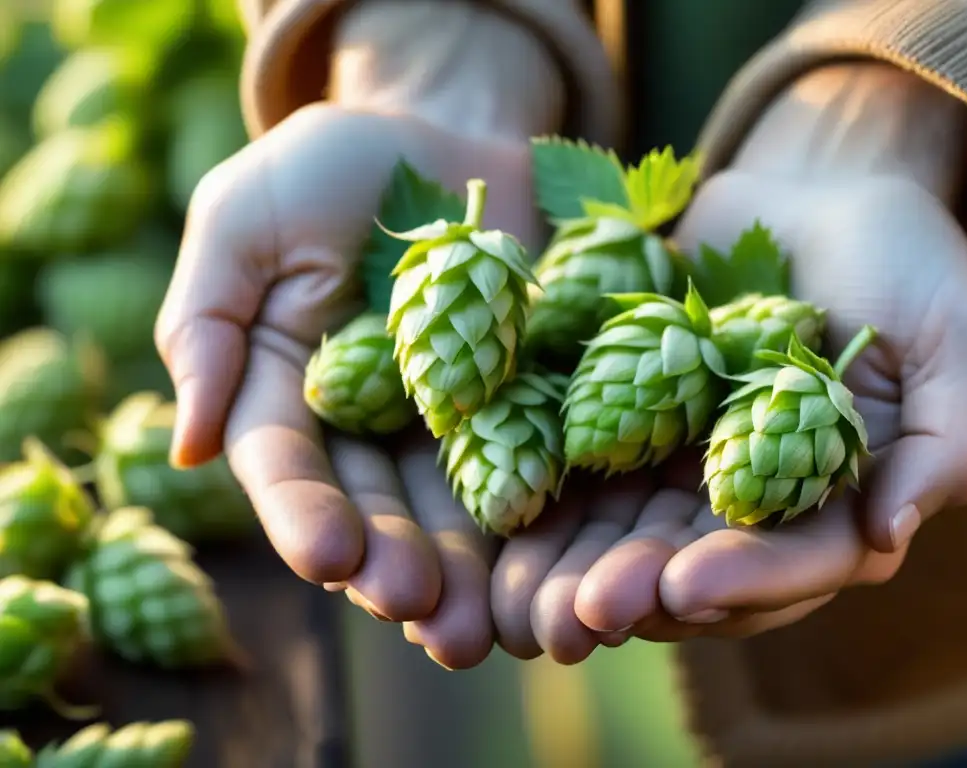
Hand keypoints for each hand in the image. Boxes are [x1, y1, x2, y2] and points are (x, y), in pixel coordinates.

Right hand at [155, 104, 541, 664]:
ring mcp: (449, 421)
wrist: (446, 130)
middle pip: (376, 508)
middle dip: (393, 563)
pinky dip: (536, 519)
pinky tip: (549, 567)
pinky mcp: (524, 403)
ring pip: (452, 511)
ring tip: (480, 624)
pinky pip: (532, 465)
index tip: (328, 558)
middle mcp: (367, 426)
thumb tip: (190, 451)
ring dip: (464, 572)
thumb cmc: (330, 165)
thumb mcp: (244, 219)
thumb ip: (207, 323)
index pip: (288, 468)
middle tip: (418, 610)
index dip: (306, 516)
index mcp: (288, 392)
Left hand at [492, 64, 966, 653]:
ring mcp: (674, 460)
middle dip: (632, 593)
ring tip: (521, 600)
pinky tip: (489, 521)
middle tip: (575, 616)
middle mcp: (745, 497)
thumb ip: (939, 440)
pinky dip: (532, 497)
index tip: (684, 586)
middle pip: (688, 565)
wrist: (808, 187)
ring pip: (618, 533)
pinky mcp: (617, 416)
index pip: (789, 562)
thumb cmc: (900, 258)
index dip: (742, 581)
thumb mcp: (955, 337)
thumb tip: (890, 536)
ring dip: (568, 571)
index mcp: (828, 498)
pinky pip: (571, 464)